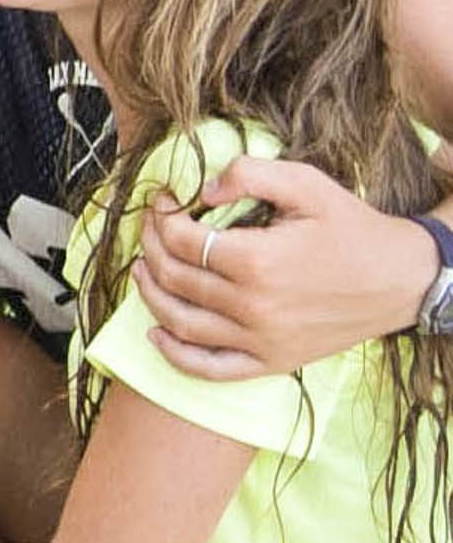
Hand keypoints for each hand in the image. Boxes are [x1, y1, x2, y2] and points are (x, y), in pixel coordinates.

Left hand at [134, 155, 438, 378]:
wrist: (402, 280)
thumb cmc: (351, 228)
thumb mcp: (306, 184)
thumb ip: (250, 174)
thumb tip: (202, 190)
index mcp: (257, 261)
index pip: (183, 240)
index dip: (161, 217)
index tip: (161, 201)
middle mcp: (254, 307)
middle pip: (176, 278)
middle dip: (152, 247)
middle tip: (151, 228)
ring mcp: (262, 340)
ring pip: (182, 323)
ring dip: (150, 294)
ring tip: (141, 269)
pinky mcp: (273, 362)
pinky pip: (211, 368)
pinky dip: (175, 355)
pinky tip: (155, 333)